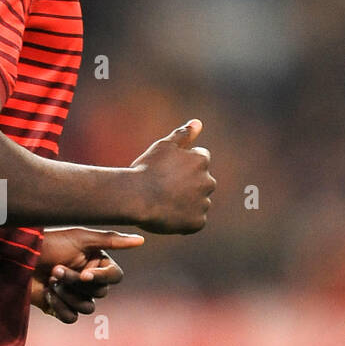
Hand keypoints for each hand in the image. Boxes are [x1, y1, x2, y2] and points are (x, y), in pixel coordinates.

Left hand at [30, 228, 144, 323]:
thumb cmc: (50, 243)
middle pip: (99, 293)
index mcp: (98, 263)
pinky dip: (59, 307)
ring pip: (87, 308)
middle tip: (55, 269)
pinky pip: (71, 318)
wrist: (19, 257)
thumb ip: (112, 240)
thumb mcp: (81, 238)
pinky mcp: (61, 308)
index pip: (114, 277)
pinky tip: (47, 293)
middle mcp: (89, 281)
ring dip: (67, 295)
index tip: (84, 274)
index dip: (101, 278)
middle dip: (75, 282)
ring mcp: (75, 296)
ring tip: (50, 280)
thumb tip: (142, 240)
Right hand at [129, 119, 215, 233]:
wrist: (136, 198)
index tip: (167, 171)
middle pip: (201, 182)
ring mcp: (204, 203)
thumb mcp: (163, 146)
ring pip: (199, 202)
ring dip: (187, 202)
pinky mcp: (198, 222)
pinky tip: (168, 216)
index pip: (200, 159)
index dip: (182, 165)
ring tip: (164, 202)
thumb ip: (183, 134)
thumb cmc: (147, 170)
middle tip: (164, 188)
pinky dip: (185, 220)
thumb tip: (198, 123)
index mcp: (201, 160)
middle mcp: (208, 181)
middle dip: (188, 184)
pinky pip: (195, 221)